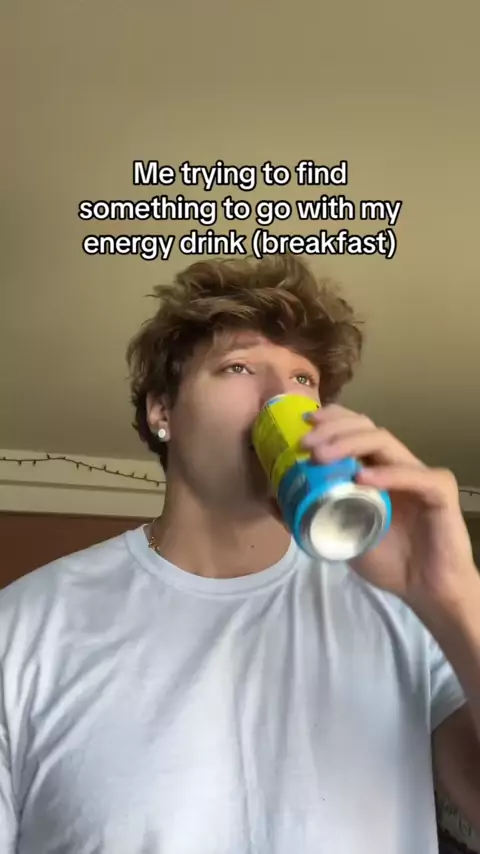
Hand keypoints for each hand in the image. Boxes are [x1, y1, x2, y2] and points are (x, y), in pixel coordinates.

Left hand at [301, 405, 476, 611]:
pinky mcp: (439, 491)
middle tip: (305, 444)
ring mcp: (419, 474)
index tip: (303, 423)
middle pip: (365, 428)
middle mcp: (396, 463)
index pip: (354, 428)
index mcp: (375, 467)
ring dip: (350, 443)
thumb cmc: (387, 560)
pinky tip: (364, 479)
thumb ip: (312, 515)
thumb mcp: (340, 535)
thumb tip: (273, 499)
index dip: (330, 419)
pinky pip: (416, 475)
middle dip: (332, 429)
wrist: (424, 590)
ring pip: (385, 441)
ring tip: (322, 455)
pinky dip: (388, 474)